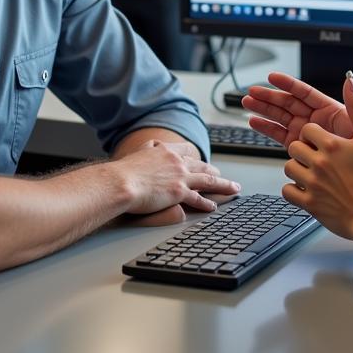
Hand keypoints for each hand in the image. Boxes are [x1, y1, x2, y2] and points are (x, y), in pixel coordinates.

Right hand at [112, 139, 239, 216]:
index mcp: (166, 151)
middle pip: (202, 166)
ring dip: (223, 185)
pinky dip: (207, 203)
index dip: (196, 158)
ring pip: (208, 180)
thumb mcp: (138, 153)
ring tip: (232, 188)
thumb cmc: (124, 171)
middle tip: (222, 175)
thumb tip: (152, 145)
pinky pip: (198, 199)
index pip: (187, 152)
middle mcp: (177, 162)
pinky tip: (213, 206)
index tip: (201, 162)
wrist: (120, 182)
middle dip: (214, 171)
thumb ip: (148, 149)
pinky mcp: (179, 192)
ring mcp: (180, 176)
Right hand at [242, 71, 352, 149]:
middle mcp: (314, 120)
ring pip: (280, 117)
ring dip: (263, 110)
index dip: (288, 84)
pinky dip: (266, 128)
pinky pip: (279, 134)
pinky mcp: (298, 147)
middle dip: (269, 97)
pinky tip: (254, 122)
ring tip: (247, 103)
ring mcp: (304, 133)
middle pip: (287, 103)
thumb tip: (349, 79)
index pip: (304, 93)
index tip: (272, 77)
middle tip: (252, 92)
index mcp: (328, 110)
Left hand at [281, 73, 352, 247]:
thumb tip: (349, 81)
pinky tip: (307, 188)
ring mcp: (311, 183)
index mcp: (331, 144)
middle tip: (320, 159)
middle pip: (294, 146)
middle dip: (304, 150)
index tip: (323, 142)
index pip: (307, 129)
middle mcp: (318, 162)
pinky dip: (294, 189)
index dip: (314, 135)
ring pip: (288, 166)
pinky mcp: (307, 203)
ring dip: (297, 168)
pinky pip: (287, 190)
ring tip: (314, 173)